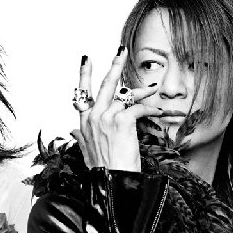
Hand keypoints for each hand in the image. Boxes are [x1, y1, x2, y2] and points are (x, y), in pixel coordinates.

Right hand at [72, 47, 161, 171]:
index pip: (83, 94)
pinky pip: (139, 107)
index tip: (86, 60)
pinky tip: (160, 110)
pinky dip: (151, 108)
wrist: (110, 182)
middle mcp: (93, 117)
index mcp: (84, 123)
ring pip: (126, 94)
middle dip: (114, 65)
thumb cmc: (102, 170)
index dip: (84, 75)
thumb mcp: (86, 151)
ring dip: (142, 91)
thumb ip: (80, 137)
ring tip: (153, 87)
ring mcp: (106, 118)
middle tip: (120, 50)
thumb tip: (72, 130)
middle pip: (104, 85)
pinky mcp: (121, 121)